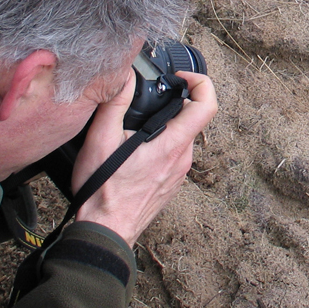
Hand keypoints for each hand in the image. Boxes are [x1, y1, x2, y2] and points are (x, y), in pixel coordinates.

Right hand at [73, 72, 216, 247]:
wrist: (105, 231)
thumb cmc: (103, 191)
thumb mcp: (100, 139)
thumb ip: (114, 103)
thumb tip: (123, 76)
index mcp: (172, 144)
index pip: (208, 105)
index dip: (200, 83)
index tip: (180, 79)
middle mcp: (183, 159)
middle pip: (191, 120)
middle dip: (172, 105)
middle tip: (147, 103)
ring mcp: (179, 174)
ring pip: (181, 138)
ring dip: (165, 127)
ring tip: (136, 129)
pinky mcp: (172, 184)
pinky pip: (174, 156)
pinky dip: (161, 146)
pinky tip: (136, 152)